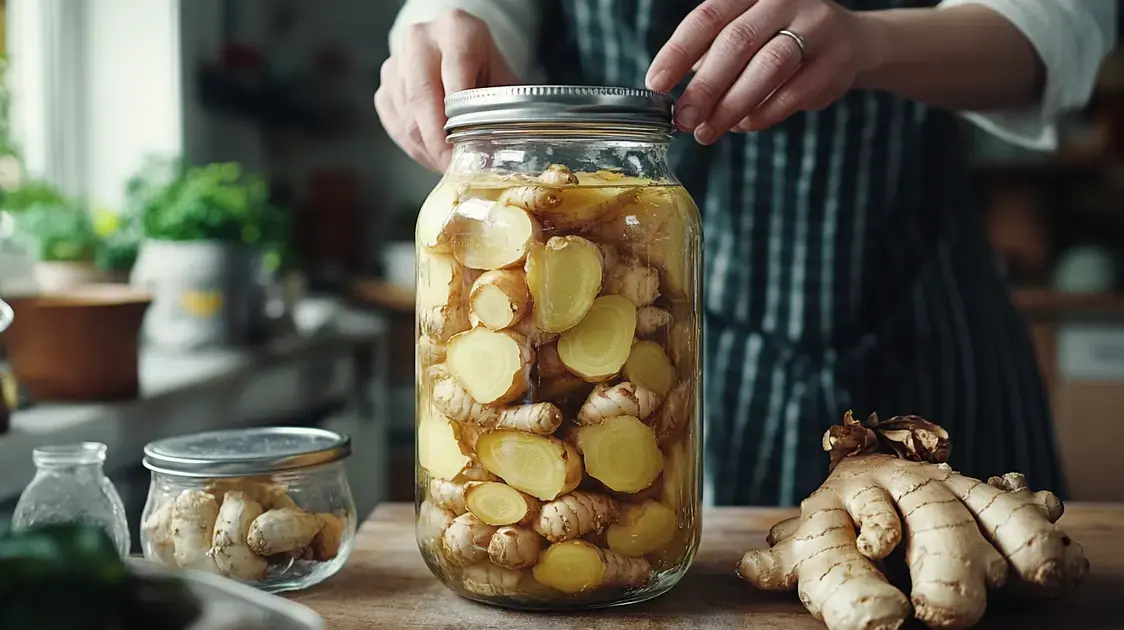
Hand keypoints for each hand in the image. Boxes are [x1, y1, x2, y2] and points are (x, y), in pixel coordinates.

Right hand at [375, 10, 518, 170]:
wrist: (454, 50)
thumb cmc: (482, 67)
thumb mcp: (501, 78)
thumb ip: (502, 110)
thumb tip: (494, 156)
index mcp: (456, 30)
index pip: (455, 72)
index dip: (459, 116)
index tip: (466, 151)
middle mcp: (420, 40)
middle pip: (422, 97)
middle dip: (438, 142)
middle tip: (453, 168)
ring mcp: (397, 62)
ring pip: (406, 116)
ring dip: (427, 149)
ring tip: (448, 165)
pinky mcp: (384, 85)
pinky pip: (395, 124)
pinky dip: (414, 147)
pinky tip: (432, 155)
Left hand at [645, 0, 883, 143]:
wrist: (851, 41)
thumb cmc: (779, 38)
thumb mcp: (744, 33)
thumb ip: (711, 56)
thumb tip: (675, 97)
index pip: (708, 17)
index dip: (678, 52)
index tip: (656, 83)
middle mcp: (785, 0)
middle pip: (736, 43)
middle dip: (704, 87)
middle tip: (683, 120)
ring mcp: (816, 26)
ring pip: (767, 68)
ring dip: (731, 106)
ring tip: (708, 131)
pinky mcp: (836, 60)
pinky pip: (793, 93)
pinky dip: (763, 114)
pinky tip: (743, 125)